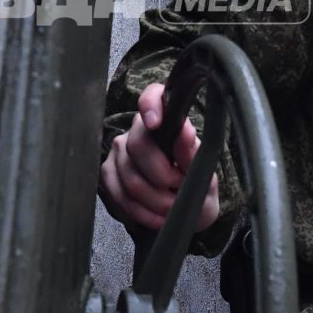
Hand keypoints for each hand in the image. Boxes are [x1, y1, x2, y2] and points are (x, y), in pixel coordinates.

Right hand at [99, 82, 219, 230]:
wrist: (185, 210)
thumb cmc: (196, 185)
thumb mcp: (204, 172)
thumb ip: (193, 152)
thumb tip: (185, 130)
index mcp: (166, 119)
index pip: (153, 96)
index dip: (150, 105)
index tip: (155, 123)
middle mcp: (138, 130)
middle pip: (138, 146)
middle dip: (163, 177)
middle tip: (179, 188)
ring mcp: (119, 152)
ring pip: (130, 178)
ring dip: (156, 201)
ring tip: (172, 207)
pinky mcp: (108, 174)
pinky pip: (120, 195)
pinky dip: (142, 212)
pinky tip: (156, 216)